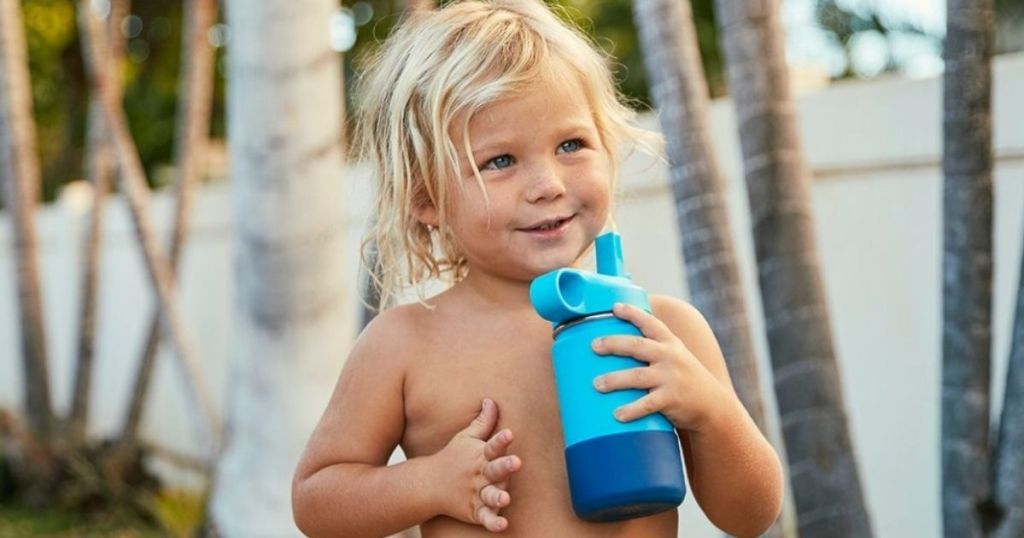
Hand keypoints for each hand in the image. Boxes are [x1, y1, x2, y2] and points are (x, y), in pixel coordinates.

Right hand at [433, 398, 521, 531]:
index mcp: (479, 455)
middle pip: (493, 469)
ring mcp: (476, 493)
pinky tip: (503, 524)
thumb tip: (491, 400)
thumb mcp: (465, 437)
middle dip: (505, 466)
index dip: (501, 440)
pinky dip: (493, 522)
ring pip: (489, 495)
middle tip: (517, 462)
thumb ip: (483, 422)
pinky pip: (485, 518)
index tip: (510, 433)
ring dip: (497, 497)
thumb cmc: (453, 456)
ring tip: (506, 498)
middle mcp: (479, 474)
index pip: (492, 445)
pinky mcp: (474, 511)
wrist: (429, 484)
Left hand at [591, 303, 731, 430]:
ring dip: (614, 380)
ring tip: (597, 384)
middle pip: (637, 346)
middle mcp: (670, 357)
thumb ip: (654, 348)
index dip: (632, 313)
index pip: (650, 323)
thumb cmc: (686, 379)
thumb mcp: (676, 356)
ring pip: (637, 376)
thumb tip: (617, 343)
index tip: (614, 307)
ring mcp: (671, 378)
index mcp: (670, 343)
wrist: (713, 406)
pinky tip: (617, 415)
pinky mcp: (672, 399)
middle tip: (594, 346)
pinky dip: (631, 410)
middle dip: (613, 344)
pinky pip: (647, 404)